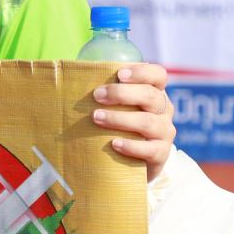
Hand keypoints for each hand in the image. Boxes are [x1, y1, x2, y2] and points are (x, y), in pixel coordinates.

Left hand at [91, 63, 175, 181]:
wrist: (138, 161)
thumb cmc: (122, 124)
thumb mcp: (118, 106)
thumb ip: (105, 92)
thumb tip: (69, 77)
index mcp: (155, 92)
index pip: (158, 75)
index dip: (141, 72)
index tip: (119, 74)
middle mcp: (163, 110)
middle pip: (150, 96)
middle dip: (121, 94)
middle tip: (97, 96)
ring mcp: (165, 132)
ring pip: (147, 122)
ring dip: (119, 118)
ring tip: (97, 118)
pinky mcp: (161, 153)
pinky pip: (149, 149)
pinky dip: (131, 146)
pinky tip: (114, 144)